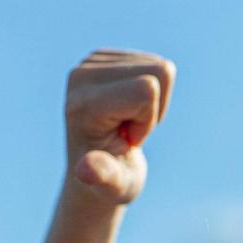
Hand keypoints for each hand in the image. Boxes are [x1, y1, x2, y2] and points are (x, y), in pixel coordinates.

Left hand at [64, 50, 175, 203]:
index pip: (147, 89)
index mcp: (83, 104)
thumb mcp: (113, 185)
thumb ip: (104, 176)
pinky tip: (129, 110)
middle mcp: (81, 75)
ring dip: (154, 101)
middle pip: (158, 71)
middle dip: (154, 107)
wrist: (98, 169)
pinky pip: (155, 63)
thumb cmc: (113, 181)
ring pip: (160, 66)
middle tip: (130, 130)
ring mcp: (90, 62)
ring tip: (128, 122)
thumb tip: (86, 170)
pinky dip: (151, 91)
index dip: (149, 120)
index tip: (127, 140)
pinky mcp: (103, 57)